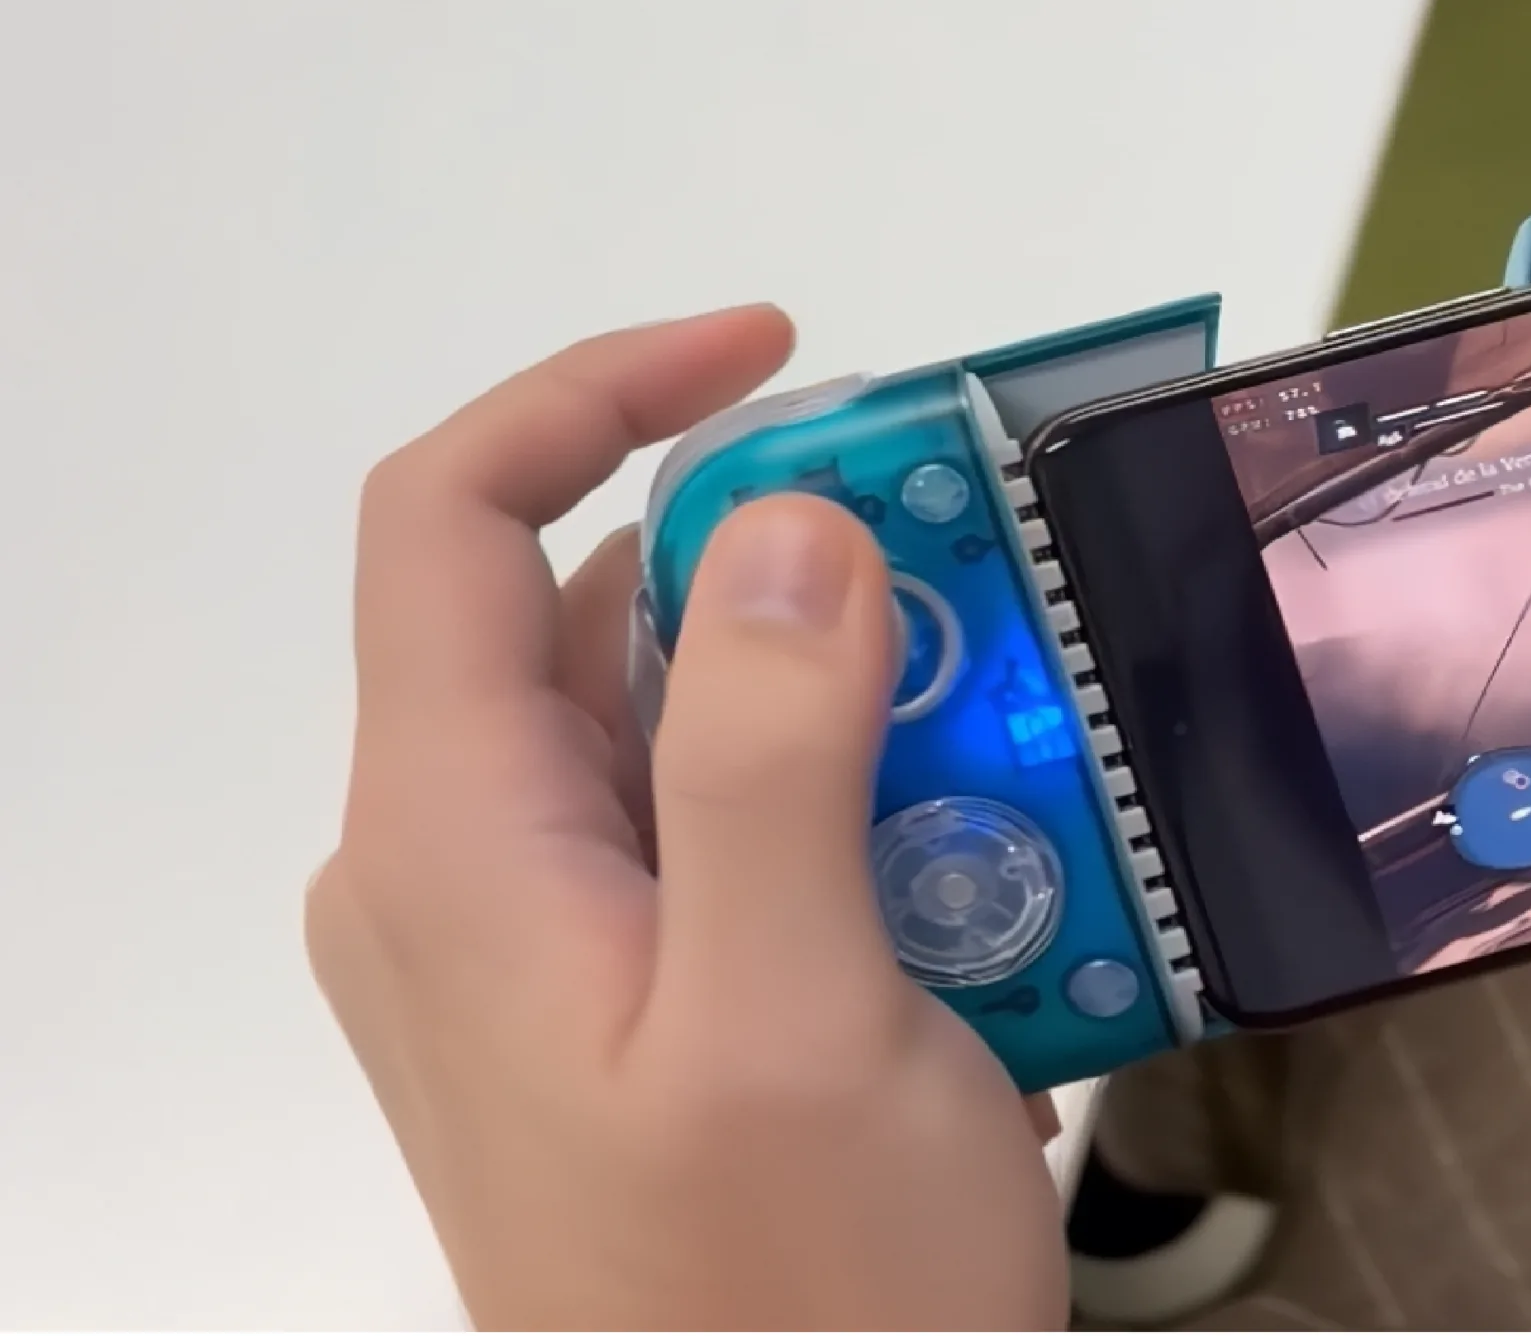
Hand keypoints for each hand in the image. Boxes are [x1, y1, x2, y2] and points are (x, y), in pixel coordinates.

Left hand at [307, 307, 1068, 1330]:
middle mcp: (467, 876)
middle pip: (594, 618)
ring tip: (1018, 749)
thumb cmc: (790, 1304)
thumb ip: (770, 755)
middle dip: (797, 569)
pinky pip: (728, 836)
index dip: (595, 395)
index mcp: (456, 849)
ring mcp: (543, 949)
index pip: (445, 521)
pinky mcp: (629, 1003)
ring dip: (858, 700)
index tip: (781, 357)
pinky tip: (985, 870)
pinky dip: (858, 804)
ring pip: (683, 727)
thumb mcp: (797, 1016)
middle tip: (987, 582)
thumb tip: (780, 521)